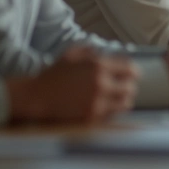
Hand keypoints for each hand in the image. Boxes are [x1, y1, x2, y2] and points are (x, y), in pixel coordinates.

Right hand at [6, 46, 138, 123]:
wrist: (35, 97)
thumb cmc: (52, 75)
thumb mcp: (71, 54)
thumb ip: (91, 51)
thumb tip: (107, 53)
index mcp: (98, 66)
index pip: (131, 69)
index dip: (133, 72)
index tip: (131, 75)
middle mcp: (101, 83)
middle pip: (131, 87)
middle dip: (128, 87)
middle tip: (124, 88)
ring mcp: (97, 102)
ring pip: (126, 103)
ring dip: (123, 100)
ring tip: (117, 99)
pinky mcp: (91, 117)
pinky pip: (113, 115)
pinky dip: (112, 111)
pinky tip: (106, 107)